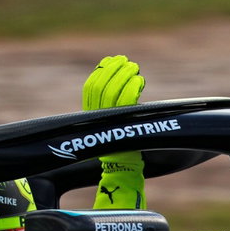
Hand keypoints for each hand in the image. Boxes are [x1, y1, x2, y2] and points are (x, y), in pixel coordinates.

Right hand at [84, 55, 146, 208]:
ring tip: (135, 69)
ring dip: (124, 76)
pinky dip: (133, 89)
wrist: (124, 170)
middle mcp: (95, 120)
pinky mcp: (121, 130)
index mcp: (89, 116)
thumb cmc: (122, 145)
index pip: (90, 89)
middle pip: (101, 88)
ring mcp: (107, 125)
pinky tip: (139, 81)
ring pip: (112, 93)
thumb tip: (119, 76)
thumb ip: (112, 104)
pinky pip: (125, 104)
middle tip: (127, 62)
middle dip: (114, 71)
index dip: (100, 72)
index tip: (112, 60)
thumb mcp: (112, 122)